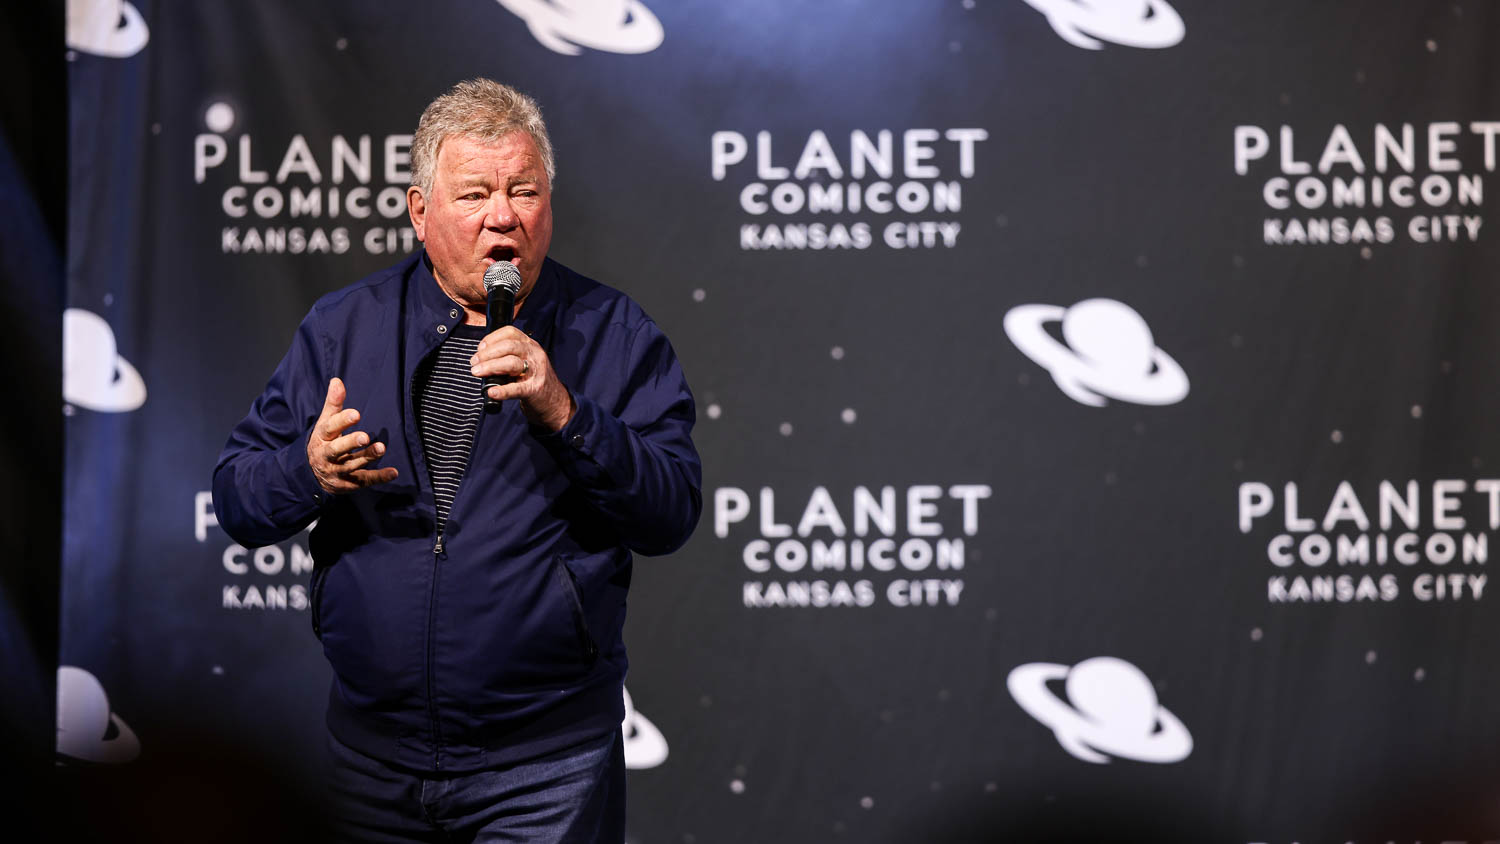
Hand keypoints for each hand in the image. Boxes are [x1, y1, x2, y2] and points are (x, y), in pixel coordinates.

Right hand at [307, 377, 398, 493]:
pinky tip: (393, 472)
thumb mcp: (325, 423)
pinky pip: (364, 480)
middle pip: (337, 449)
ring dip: (367, 457)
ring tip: (381, 448)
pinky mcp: (348, 483)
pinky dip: (379, 477)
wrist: (311, 474)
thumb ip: (333, 404)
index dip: (342, 421)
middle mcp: (327, 455)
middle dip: (350, 443)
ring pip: (352, 464)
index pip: (330, 428)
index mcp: (321, 438)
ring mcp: (337, 471)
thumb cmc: (324, 441)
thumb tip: (337, 381)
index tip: (356, 414)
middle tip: (365, 436)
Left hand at [470, 326, 575, 431]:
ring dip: (490, 367)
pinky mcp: (535, 390)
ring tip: (477, 372)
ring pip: (511, 363)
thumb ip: (508, 355)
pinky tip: (492, 392)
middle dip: (487, 353)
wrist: (556, 401)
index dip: (492, 338)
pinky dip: (502, 390)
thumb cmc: (534, 379)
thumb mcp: (526, 360)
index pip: (510, 332)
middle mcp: (534, 355)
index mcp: (530, 345)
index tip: (480, 348)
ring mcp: (536, 372)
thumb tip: (481, 357)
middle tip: (474, 363)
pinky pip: (517, 388)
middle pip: (509, 346)